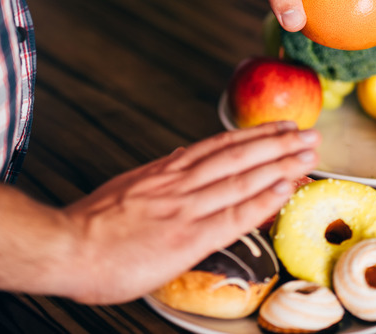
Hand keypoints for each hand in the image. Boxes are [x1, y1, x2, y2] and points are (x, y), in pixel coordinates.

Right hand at [61, 121, 319, 303]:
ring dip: (281, 165)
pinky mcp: (187, 237)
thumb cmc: (91, 227)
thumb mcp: (126, 189)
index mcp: (164, 173)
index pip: (218, 148)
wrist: (65, 246)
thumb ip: (157, 177)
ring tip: (309, 155)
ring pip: (242, 179)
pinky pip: (234, 216)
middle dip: (278, 145)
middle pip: (239, 157)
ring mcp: (186, 208)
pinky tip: (286, 190)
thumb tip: (179, 159)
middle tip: (309, 134)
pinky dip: (263, 200)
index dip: (254, 137)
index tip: (279, 129)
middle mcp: (180, 184)